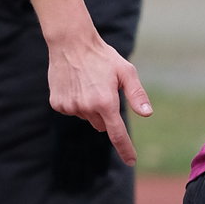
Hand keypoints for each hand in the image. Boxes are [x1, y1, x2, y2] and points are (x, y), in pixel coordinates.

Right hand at [47, 30, 152, 166]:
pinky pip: (72, 111)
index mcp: (106, 102)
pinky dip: (75, 102)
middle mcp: (86, 108)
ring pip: (86, 117)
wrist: (70, 42)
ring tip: (87, 83)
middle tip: (103, 90)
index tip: (131, 161)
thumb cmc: (102, 56)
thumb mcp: (126, 72)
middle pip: (101, 125)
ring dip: (89, 107)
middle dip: (105, 113)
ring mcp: (70, 107)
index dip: (125, 149)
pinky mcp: (57, 104)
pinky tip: (75, 84)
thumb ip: (137, 95)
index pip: (117, 134)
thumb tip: (147, 114)